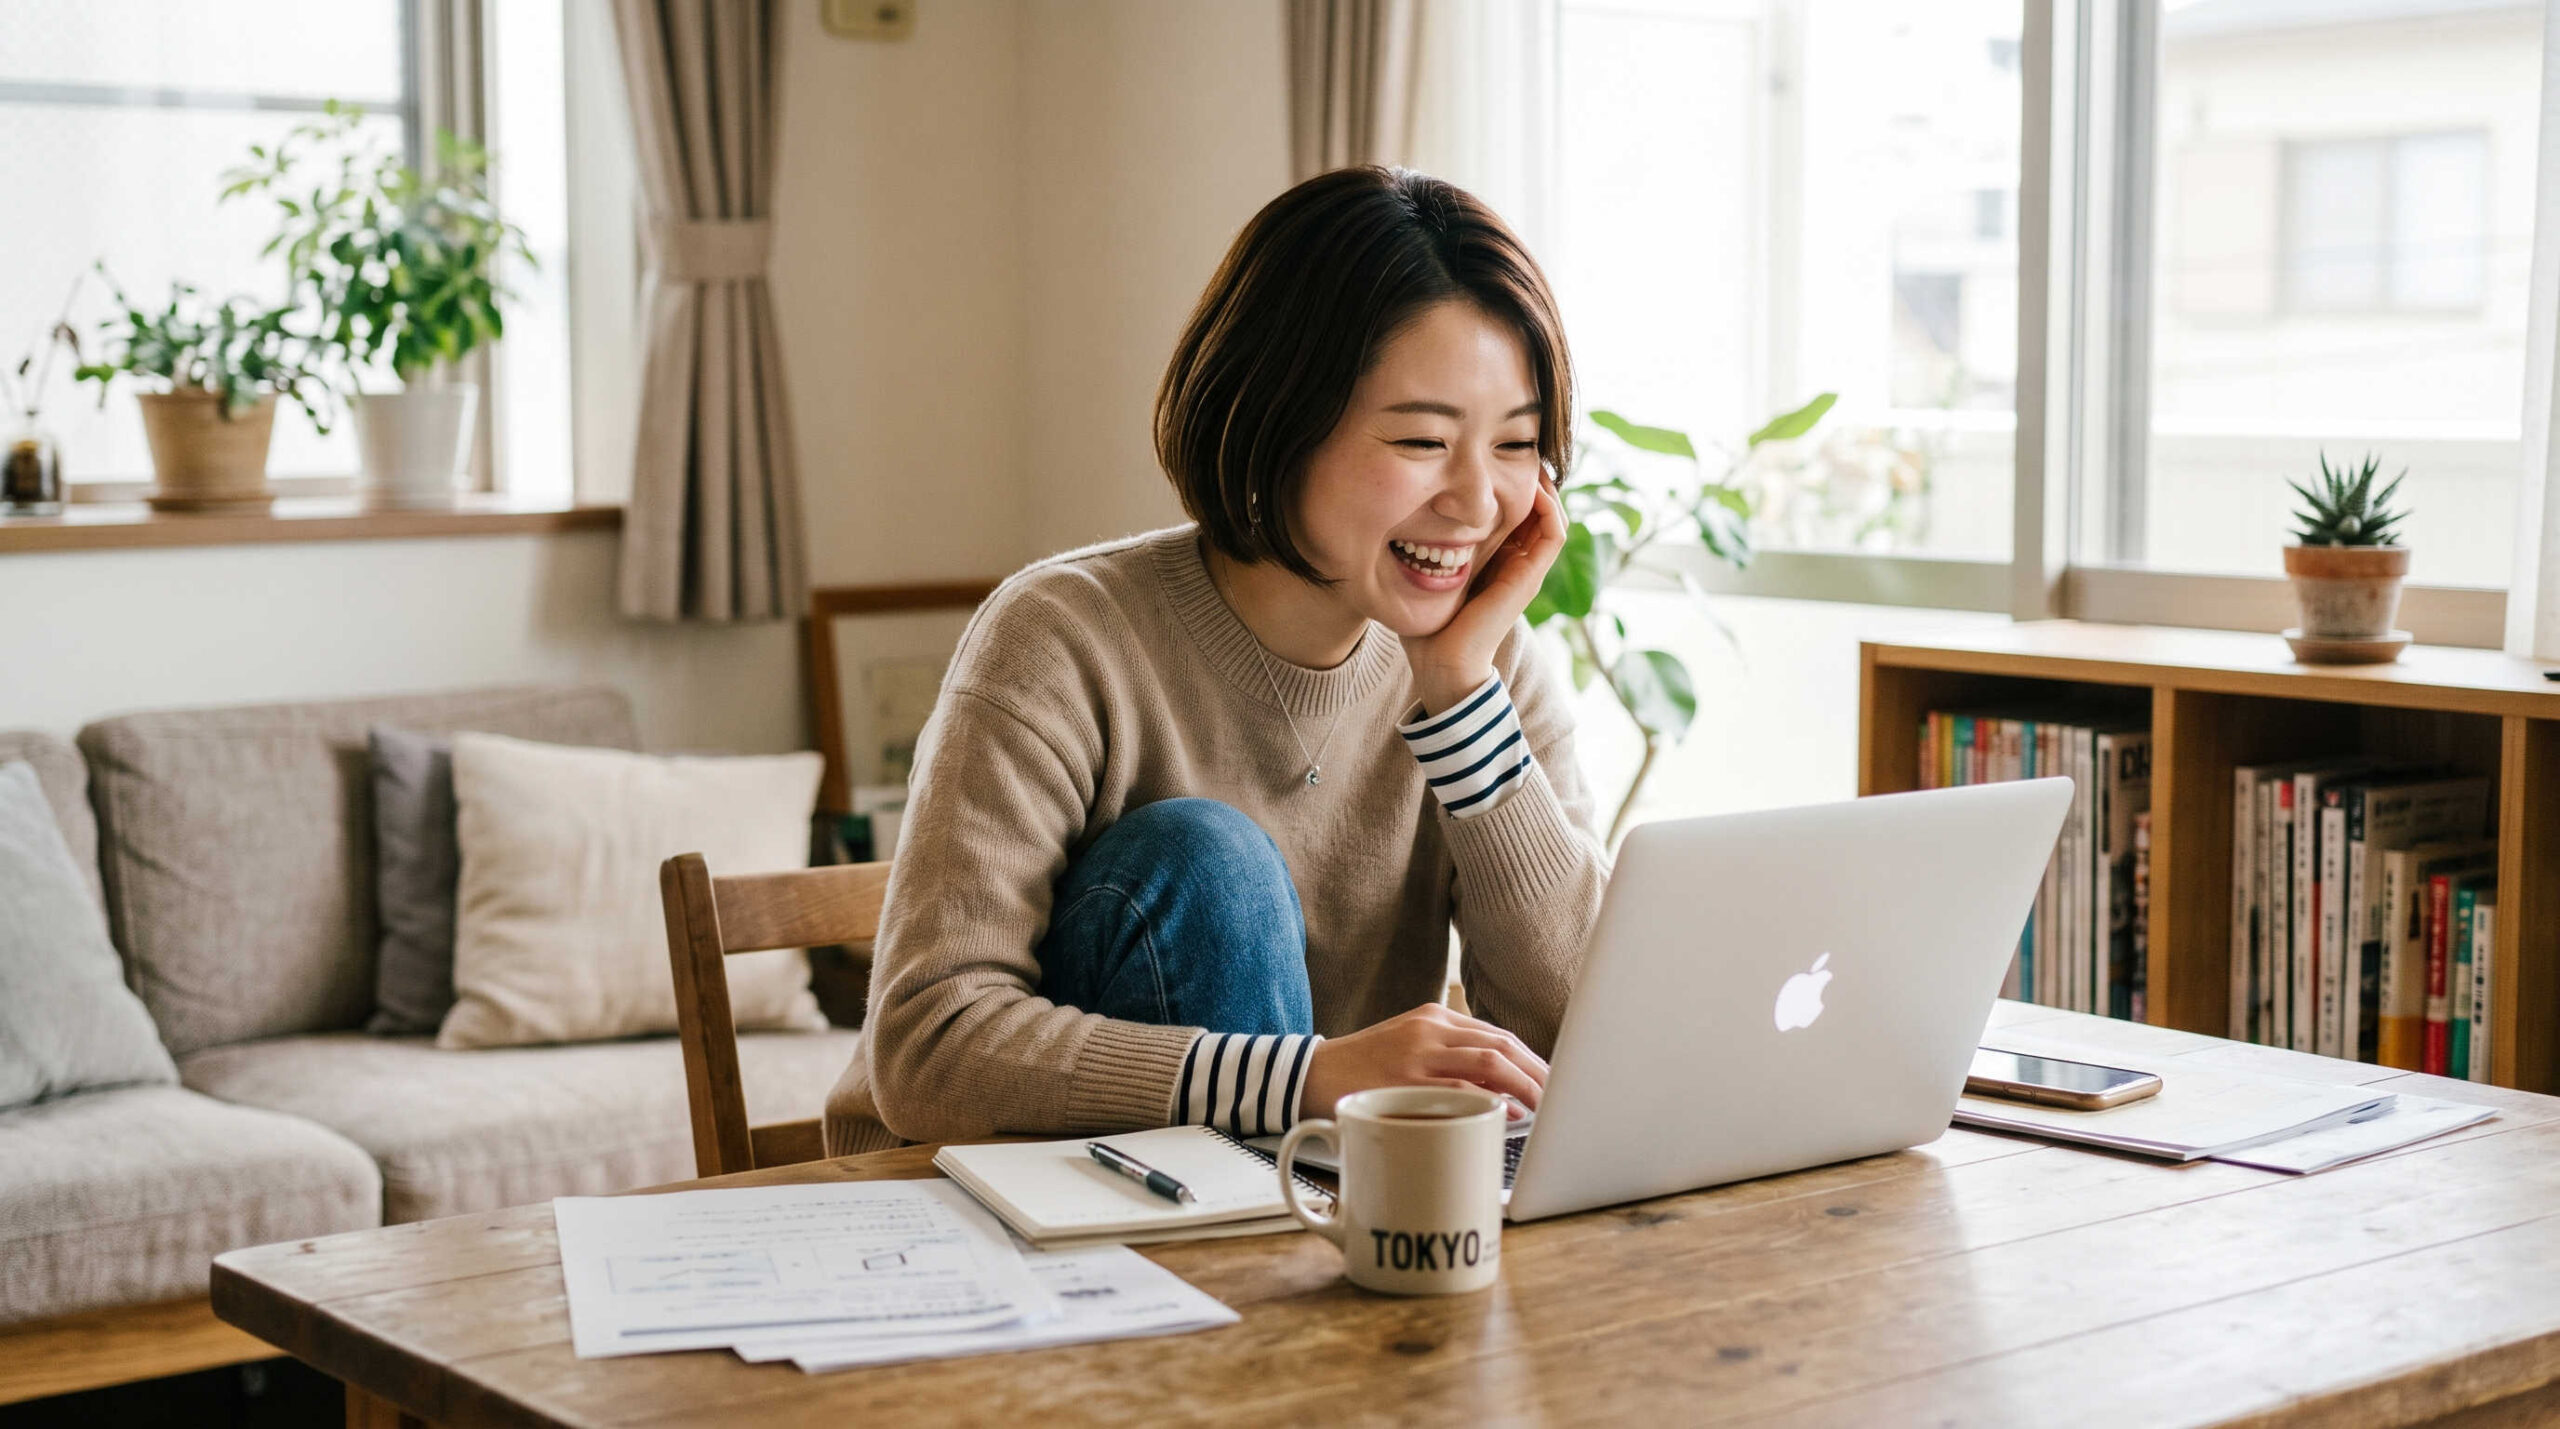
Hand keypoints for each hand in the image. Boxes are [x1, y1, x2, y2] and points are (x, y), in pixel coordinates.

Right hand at [1297, 1004, 1548, 1120]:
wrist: (1310, 1075)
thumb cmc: (1363, 1069)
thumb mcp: (1408, 1048)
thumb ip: (1448, 1058)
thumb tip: (1502, 1087)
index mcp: (1433, 1018)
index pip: (1497, 1035)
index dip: (1533, 1060)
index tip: (1553, 1082)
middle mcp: (1430, 1029)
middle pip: (1502, 1044)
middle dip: (1539, 1071)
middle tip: (1562, 1096)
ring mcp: (1419, 1053)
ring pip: (1490, 1060)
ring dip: (1526, 1084)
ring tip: (1547, 1106)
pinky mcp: (1406, 1080)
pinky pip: (1460, 1087)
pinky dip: (1491, 1099)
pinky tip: (1509, 1112)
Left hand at [1398, 473, 1566, 714]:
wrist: (1441, 662)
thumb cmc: (1426, 623)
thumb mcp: (1422, 570)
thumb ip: (1419, 544)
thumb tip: (1389, 511)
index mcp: (1494, 558)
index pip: (1512, 509)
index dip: (1507, 480)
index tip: (1487, 453)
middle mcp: (1515, 560)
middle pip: (1534, 506)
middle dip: (1525, 474)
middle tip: (1510, 444)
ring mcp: (1526, 569)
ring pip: (1550, 514)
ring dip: (1542, 484)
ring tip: (1526, 455)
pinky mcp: (1529, 578)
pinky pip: (1553, 532)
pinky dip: (1548, 506)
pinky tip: (1531, 484)